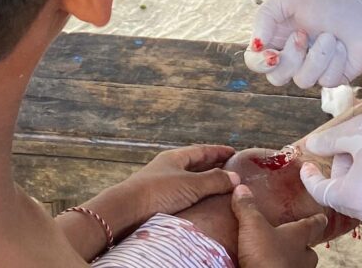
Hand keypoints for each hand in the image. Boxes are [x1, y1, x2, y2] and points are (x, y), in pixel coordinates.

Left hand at [115, 145, 238, 224]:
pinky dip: (194, 196)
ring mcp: (162, 184)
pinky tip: (200, 204)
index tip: (233, 152)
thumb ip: (213, 181)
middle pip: (195, 164)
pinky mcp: (157, 201)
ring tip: (219, 188)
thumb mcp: (190, 185)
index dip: (218, 151)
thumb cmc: (156, 192)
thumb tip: (235, 178)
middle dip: (212, 166)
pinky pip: (181, 194)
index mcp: (175, 157)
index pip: (201, 150)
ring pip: (187, 180)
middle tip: (230, 169)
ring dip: (203, 182)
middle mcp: (168, 168)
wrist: (126, 211)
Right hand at [232, 184, 325, 267]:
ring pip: (300, 267)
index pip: (312, 225)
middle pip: (309, 251)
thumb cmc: (267, 256)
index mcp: (299, 237)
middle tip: (292, 242)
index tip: (322, 217)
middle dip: (303, 247)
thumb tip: (241, 188)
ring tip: (277, 258)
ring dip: (291, 262)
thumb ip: (247, 208)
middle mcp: (303, 257)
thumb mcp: (252, 227)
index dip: (317, 220)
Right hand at [244, 0, 361, 87]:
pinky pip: (326, 81)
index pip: (255, 61)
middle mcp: (293, 54)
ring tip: (331, 36)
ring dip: (318, 56)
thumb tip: (257, 46)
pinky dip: (335, 61)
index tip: (272, 52)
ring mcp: (314, 67)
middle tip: (304, 35)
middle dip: (291, 57)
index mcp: (279, 35)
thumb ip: (265, 16)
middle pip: (275, 77)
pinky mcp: (334, 76)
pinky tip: (343, 46)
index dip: (260, 62)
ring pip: (302, 80)